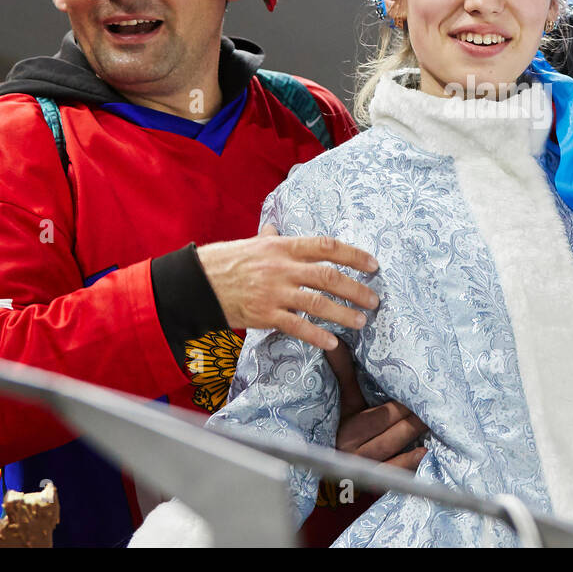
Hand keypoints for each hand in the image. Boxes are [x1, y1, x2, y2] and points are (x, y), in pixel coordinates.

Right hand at [196, 226, 379, 350]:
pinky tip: (332, 343)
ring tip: (361, 322)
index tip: (373, 264)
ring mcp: (275, 292)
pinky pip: (297, 326)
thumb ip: (271, 238)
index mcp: (283, 246)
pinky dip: (317, 336)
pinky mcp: (265, 315)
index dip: (353, 255)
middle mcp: (283, 267)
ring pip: (318, 303)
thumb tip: (275, 228)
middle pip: (329, 276)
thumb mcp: (252, 244)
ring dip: (343, 314)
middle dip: (356, 289)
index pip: (327, 247)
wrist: (198, 282)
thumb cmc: (227, 261)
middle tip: (374, 300)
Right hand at [327, 339, 427, 470]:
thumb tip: (334, 341)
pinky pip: (394, 472)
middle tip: (435, 403)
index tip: (419, 391)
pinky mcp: (374, 483)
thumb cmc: (344, 426)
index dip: (399, 407)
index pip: (377, 417)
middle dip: (413, 418)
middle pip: (389, 433)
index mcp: (345, 428)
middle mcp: (352, 450)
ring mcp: (364, 468)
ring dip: (415, 436)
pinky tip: (425, 451)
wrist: (331, 466)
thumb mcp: (345, 402)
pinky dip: (409, 462)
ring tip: (434, 420)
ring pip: (394, 450)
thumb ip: (343, 373)